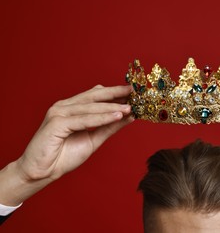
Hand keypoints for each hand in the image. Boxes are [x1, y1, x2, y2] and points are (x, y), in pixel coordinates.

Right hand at [0, 85, 133, 205]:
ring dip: (111, 107)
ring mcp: (59, 113)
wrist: (42, 173)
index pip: (95, 96)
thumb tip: (128, 116)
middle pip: (93, 96)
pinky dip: (101, 118)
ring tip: (129, 107)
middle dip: (115, 93)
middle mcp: (64, 106)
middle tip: (133, 91)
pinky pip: (84, 120)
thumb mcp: (93, 139)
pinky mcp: (56, 123)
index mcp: (71, 108)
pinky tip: (116, 116)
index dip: (114, 93)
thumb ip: (109, 127)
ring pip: (90, 107)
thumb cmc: (64, 156)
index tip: (132, 92)